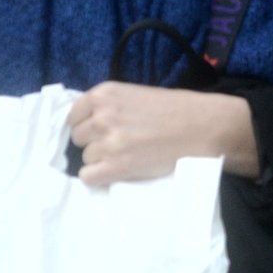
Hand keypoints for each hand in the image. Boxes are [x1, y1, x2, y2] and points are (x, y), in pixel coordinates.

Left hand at [68, 81, 259, 186]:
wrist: (199, 127)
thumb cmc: (172, 109)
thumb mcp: (132, 95)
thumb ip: (108, 105)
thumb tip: (88, 122)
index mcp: (103, 94)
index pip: (73, 115)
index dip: (84, 126)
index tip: (96, 133)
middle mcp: (101, 115)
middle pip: (77, 137)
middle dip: (93, 143)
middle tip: (115, 146)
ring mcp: (108, 141)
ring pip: (85, 158)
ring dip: (100, 160)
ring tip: (124, 158)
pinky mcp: (117, 166)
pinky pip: (88, 177)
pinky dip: (98, 178)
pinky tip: (114, 174)